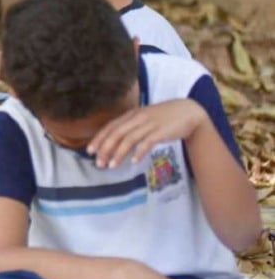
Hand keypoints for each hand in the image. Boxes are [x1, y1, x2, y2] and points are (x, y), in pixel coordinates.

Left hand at [88, 99, 206, 167]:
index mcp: (131, 114)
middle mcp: (138, 118)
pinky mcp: (161, 132)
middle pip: (116, 133)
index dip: (99, 138)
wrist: (189, 112)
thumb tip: (114, 141)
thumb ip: (130, 127)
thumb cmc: (164, 117)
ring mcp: (150, 124)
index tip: (90, 151)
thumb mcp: (144, 118)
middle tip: (98, 163)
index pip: (111, 127)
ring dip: (119, 153)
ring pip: (129, 139)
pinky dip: (139, 152)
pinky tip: (133, 162)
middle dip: (105, 149)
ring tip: (111, 166)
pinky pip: (147, 142)